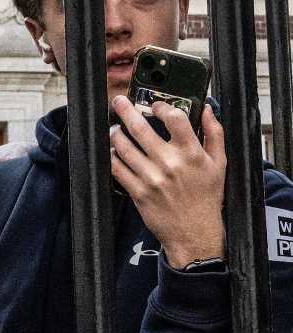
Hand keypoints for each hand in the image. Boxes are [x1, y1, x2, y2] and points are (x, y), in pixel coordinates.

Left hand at [109, 97, 225, 266]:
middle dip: (126, 110)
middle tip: (119, 101)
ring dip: (115, 133)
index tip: (155, 105)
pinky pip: (117, 168)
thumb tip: (208, 109)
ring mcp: (151, 178)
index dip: (162, 106)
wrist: (195, 232)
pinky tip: (113, 150)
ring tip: (115, 128)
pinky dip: (112, 156)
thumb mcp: (219, 164)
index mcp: (192, 154)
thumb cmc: (207, 197)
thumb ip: (214, 134)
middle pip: (141, 128)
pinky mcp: (138, 191)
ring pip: (124, 146)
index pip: (175, 118)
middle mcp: (170, 163)